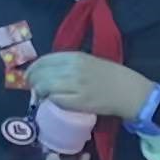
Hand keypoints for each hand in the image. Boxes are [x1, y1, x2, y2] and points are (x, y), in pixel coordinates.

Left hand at [26, 53, 151, 119]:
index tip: (30, 76)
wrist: (129, 91)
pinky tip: (53, 102)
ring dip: (40, 93)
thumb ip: (69, 64)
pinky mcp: (78, 101)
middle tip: (35, 88)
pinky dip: (50, 101)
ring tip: (43, 96)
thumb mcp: (89, 61)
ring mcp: (75, 85)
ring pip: (45, 87)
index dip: (33, 69)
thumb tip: (48, 72)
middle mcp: (72, 68)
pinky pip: (55, 100)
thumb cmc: (111, 76)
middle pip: (41, 74)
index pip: (44, 60)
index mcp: (75, 56)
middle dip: (33, 82)